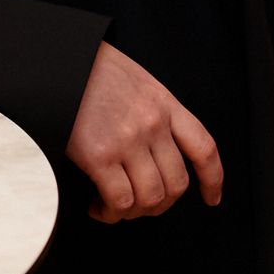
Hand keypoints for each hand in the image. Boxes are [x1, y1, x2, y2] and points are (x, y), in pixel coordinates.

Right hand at [65, 41, 222, 223]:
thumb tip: (154, 152)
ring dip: (134, 213)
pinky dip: (110, 213)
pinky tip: (97, 206)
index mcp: (164, 103)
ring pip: (151, 198)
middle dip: (160, 205)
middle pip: (177, 183)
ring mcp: (128, 140)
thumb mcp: (136, 82)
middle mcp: (153, 123)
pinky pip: (120, 201)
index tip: (211, 198)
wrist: (60, 60)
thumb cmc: (91, 70)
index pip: (203, 147)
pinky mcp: (100, 156)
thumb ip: (152, 112)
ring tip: (114, 207)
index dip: (212, 179)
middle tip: (140, 206)